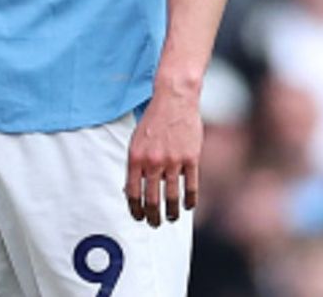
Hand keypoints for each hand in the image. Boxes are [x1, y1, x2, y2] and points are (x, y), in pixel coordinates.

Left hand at [125, 86, 201, 226]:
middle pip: (152, 200)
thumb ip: (135, 165)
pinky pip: (191, 187)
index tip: (138, 217)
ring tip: (171, 218)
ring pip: (172, 197)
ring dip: (171, 213)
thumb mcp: (136, 140)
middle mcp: (153, 162)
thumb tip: (132, 190)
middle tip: (154, 224)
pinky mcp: (191, 159)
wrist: (174, 99)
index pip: (132, 193)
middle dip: (152, 217)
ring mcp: (173, 161)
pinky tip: (189, 206)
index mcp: (135, 158)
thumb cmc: (154, 120)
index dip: (135, 210)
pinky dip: (190, 200)